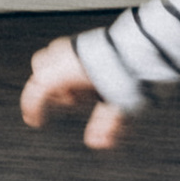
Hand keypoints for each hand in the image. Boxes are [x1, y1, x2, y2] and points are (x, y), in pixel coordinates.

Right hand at [20, 36, 131, 150]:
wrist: (148, 43)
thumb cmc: (132, 70)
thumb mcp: (120, 104)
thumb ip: (106, 124)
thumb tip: (96, 142)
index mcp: (68, 68)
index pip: (37, 88)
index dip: (31, 106)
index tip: (34, 120)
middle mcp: (69, 52)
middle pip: (40, 69)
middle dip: (48, 87)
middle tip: (69, 102)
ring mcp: (78, 42)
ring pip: (53, 56)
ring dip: (60, 74)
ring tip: (83, 88)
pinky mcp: (90, 38)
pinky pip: (69, 50)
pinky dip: (72, 64)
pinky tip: (92, 74)